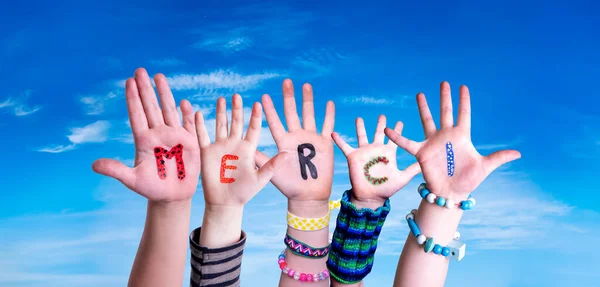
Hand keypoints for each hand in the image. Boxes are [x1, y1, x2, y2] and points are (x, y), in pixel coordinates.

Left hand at [92, 68, 200, 202]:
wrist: (171, 196)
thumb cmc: (151, 188)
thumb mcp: (132, 180)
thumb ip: (116, 170)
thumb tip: (94, 165)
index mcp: (143, 140)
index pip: (137, 115)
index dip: (133, 99)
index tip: (128, 82)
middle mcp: (158, 134)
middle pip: (151, 107)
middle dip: (146, 89)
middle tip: (140, 70)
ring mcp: (174, 137)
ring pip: (168, 110)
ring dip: (164, 94)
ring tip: (158, 76)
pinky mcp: (189, 143)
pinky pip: (187, 125)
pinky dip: (187, 114)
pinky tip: (183, 102)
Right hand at [196, 94, 288, 206]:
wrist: (226, 202)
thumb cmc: (245, 192)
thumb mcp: (261, 178)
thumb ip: (272, 165)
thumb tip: (289, 154)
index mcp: (248, 149)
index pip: (252, 128)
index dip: (254, 117)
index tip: (257, 103)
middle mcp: (235, 144)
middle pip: (236, 122)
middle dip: (236, 109)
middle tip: (236, 95)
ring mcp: (221, 147)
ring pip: (221, 125)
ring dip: (221, 112)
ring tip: (222, 99)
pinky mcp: (207, 152)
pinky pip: (203, 136)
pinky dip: (200, 125)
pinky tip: (199, 113)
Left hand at [256, 79, 334, 201]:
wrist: (308, 196)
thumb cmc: (288, 186)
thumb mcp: (271, 173)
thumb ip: (261, 160)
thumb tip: (245, 150)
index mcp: (283, 142)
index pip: (275, 122)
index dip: (269, 110)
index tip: (263, 97)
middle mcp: (296, 136)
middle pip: (292, 112)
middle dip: (289, 97)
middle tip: (286, 81)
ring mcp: (310, 138)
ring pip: (309, 114)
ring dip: (307, 100)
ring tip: (305, 85)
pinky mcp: (324, 143)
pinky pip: (327, 126)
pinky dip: (329, 115)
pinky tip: (329, 103)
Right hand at [332, 115, 420, 208]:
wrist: (371, 197)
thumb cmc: (387, 189)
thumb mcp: (403, 178)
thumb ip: (413, 169)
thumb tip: (427, 164)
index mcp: (388, 153)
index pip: (394, 138)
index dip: (397, 130)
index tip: (400, 121)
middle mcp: (376, 150)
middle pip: (378, 133)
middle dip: (380, 124)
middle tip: (382, 115)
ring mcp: (364, 153)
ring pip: (362, 136)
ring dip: (360, 127)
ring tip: (359, 118)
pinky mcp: (353, 157)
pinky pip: (344, 146)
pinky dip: (339, 140)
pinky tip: (333, 133)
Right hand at [384, 82, 520, 198]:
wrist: (451, 193)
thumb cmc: (468, 180)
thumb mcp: (485, 167)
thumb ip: (499, 157)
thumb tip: (519, 153)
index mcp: (462, 137)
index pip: (464, 114)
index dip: (464, 101)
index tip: (463, 87)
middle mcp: (446, 136)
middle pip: (445, 112)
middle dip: (445, 97)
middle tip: (444, 83)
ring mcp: (433, 143)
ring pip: (427, 120)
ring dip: (423, 108)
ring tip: (420, 94)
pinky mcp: (422, 152)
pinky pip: (407, 143)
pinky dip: (398, 137)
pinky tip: (389, 130)